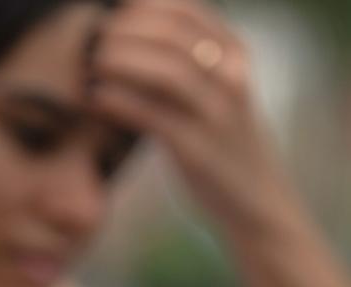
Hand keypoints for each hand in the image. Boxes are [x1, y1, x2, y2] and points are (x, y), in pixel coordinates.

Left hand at [89, 0, 300, 236]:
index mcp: (235, 56)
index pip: (185, 11)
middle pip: (172, 35)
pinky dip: (119, 102)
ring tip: (93, 63)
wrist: (257, 202)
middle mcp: (231, 79)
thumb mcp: (216, 90)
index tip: (113, 12)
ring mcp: (218, 116)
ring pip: (166, 71)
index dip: (143, 6)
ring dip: (121, 61)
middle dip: (125, 31)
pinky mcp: (198, 152)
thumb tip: (127, 33)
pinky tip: (96, 98)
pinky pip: (153, 117)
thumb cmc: (223, 141)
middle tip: (94, 39)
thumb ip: (184, 61)